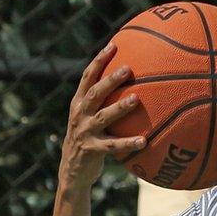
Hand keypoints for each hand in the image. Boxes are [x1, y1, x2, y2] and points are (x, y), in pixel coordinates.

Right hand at [58, 43, 145, 192]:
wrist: (72, 171)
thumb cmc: (89, 139)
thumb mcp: (91, 118)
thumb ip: (104, 102)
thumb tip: (135, 84)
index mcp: (79, 103)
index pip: (88, 77)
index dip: (99, 60)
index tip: (113, 45)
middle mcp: (80, 114)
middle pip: (95, 92)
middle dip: (110, 79)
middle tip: (128, 68)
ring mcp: (85, 131)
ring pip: (104, 116)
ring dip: (120, 107)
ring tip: (136, 99)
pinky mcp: (91, 149)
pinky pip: (113, 146)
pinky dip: (128, 143)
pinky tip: (144, 141)